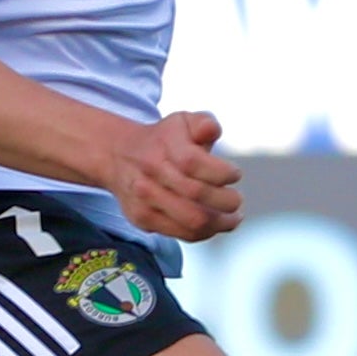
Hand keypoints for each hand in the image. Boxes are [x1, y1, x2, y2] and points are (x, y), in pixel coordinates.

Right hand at [101, 110, 244, 241]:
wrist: (120, 156)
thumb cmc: (163, 140)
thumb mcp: (183, 122)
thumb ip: (203, 123)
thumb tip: (211, 130)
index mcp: (163, 146)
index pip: (195, 163)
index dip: (223, 172)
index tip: (234, 174)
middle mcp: (151, 174)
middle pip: (196, 194)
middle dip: (226, 200)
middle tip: (236, 200)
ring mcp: (145, 199)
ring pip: (192, 220)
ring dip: (220, 222)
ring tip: (233, 218)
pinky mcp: (143, 219)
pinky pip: (182, 233)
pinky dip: (205, 232)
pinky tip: (215, 225)